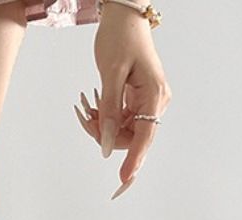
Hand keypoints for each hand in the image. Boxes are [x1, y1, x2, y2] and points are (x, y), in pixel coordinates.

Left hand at [74, 2, 171, 198]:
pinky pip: (116, 123)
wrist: (123, 19)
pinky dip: (102, 119)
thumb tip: (104, 144)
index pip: (144, 137)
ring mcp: (145, 104)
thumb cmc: (121, 39)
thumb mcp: (111, 75)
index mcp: (155, 96)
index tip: (123, 180)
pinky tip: (93, 105)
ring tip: (88, 106)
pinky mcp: (134, 103)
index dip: (133, 160)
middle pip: (128, 138)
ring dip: (100, 126)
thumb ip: (109, 111)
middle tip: (85, 115)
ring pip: (119, 133)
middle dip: (103, 134)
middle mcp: (154, 103)